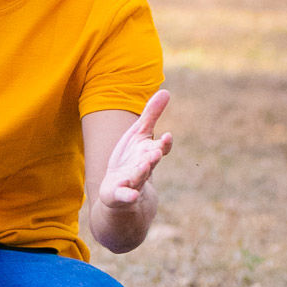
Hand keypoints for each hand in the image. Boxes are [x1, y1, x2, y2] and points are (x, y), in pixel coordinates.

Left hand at [97, 89, 172, 209]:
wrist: (122, 190)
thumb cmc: (132, 158)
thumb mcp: (139, 134)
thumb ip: (151, 115)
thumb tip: (166, 91)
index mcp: (149, 153)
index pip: (160, 148)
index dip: (164, 144)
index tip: (167, 136)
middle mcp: (143, 168)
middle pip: (150, 163)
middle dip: (153, 158)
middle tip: (155, 152)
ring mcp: (132, 182)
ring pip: (138, 177)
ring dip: (141, 172)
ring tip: (143, 166)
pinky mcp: (119, 195)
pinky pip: (124, 196)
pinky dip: (128, 195)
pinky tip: (130, 195)